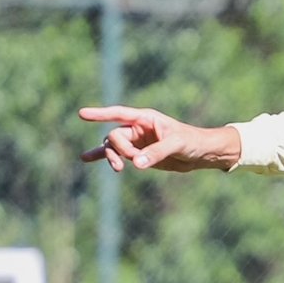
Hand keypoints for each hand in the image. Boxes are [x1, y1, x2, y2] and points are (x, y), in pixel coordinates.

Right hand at [79, 105, 240, 171]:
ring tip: (117, 168)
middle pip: (115, 136)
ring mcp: (137, 141)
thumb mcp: (176, 145)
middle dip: (120, 149)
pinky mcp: (138, 154)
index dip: (101, 114)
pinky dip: (103, 158)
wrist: (201, 153)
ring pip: (113, 147)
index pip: (119, 114)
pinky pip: (116, 155)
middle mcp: (138, 128)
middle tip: (133, 159)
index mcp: (146, 118)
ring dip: (111, 157)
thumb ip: (156, 153)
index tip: (82, 114)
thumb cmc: (192, 142)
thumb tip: (135, 163)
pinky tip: (86, 159)